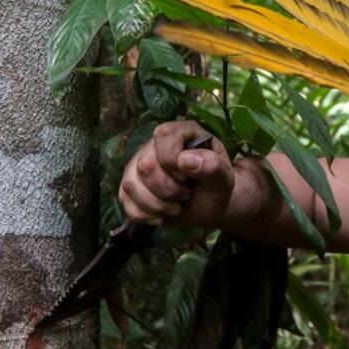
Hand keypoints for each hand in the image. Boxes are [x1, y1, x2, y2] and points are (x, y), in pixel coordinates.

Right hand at [118, 121, 234, 226]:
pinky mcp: (130, 185)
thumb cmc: (215, 185)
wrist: (207, 204)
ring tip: (176, 206)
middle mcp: (153, 145)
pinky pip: (125, 202)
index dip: (174, 162)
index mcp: (179, 132)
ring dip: (157, 205)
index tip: (189, 177)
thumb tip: (184, 160)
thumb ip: (212, 165)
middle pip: (145, 166)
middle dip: (169, 190)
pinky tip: (162, 214)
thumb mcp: (223, 177)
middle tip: (186, 194)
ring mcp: (137, 164)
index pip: (163, 137)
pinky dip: (146, 215)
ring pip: (131, 185)